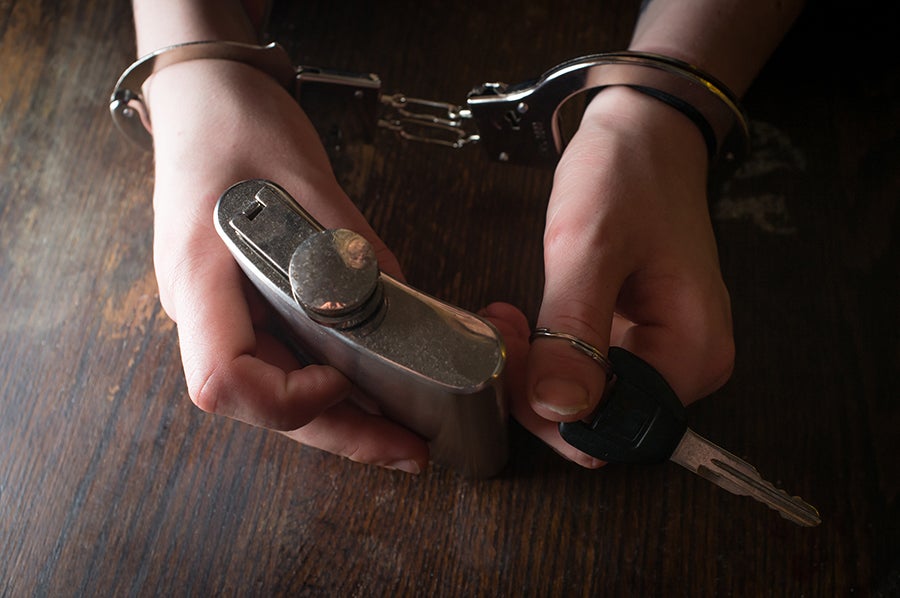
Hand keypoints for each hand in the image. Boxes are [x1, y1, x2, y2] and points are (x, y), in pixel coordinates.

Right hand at [146, 59, 427, 472]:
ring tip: (399, 431)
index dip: (285, 398)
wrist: (204, 95)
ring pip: (273, 387)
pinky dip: (326, 379)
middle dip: (336, 431)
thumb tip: (401, 305)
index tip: (340, 379)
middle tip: (406, 450)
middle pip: (258, 402)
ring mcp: (219, 308)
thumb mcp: (308, 179)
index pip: (223, 380)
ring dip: (336, 415)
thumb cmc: (239, 125)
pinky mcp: (240, 300)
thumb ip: (353, 250)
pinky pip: (281, 355)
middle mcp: (200, 307)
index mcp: (198, 277)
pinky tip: (371, 385)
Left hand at [516, 87, 735, 466]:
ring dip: (536, 371)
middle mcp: (686, 367)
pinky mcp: (638, 339)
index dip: (550, 412)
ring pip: (585, 400)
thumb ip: (574, 329)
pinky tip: (524, 321)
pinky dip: (548, 355)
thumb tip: (559, 410)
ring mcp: (663, 354)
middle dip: (537, 389)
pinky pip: (587, 372)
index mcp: (691, 354)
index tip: (512, 353)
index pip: (612, 430)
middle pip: (597, 423)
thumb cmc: (626, 177)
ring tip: (507, 318)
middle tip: (502, 330)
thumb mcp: (590, 244)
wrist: (645, 135)